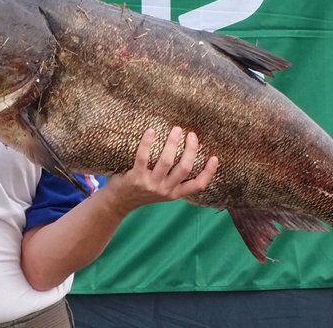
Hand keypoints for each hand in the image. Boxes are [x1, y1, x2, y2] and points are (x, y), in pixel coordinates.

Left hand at [101, 127, 218, 216]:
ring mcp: (150, 185)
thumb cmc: (140, 190)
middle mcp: (165, 190)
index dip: (209, 172)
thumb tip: (184, 150)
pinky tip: (151, 131)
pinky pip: (143, 158)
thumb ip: (171, 177)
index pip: (197, 185)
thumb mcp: (160, 189)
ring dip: (173, 144)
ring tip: (176, 130)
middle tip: (191, 134)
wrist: (117, 202)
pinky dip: (147, 143)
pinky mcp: (135, 178)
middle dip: (191, 150)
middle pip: (185, 169)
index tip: (215, 157)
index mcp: (174, 193)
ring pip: (166, 162)